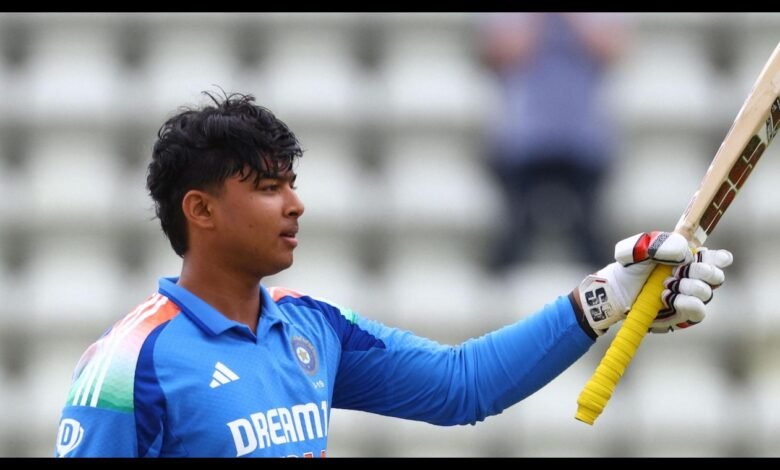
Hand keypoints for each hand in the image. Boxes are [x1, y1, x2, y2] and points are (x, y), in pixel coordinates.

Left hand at [577, 231, 732, 335]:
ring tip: (664, 285)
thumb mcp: (638, 248)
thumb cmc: (629, 268)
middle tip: (677, 271)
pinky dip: (684, 302)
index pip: (718, 258)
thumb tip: (685, 252)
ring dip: (686, 287)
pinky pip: (698, 311)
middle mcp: (695, 279)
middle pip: (716, 276)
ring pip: (706, 292)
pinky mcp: (684, 315)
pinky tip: (666, 298)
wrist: (617, 291)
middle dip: (699, 271)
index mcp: (689, 259)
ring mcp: (691, 298)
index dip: (719, 258)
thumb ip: (661, 243)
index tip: (702, 256)